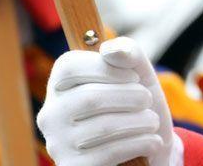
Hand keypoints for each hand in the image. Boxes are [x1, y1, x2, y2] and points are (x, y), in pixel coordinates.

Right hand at [38, 37, 182, 165]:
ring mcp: (58, 144)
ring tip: (152, 121)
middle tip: (147, 99)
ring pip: (104, 127)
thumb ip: (128, 52)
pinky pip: (109, 153)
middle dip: (132, 96)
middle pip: (91, 99)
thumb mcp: (139, 72)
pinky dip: (141, 143)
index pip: (69, 66)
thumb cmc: (137, 104)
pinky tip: (152, 141)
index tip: (134, 77)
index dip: (108, 68)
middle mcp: (50, 114)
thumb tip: (111, 50)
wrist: (148, 148)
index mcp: (60, 84)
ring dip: (142, 121)